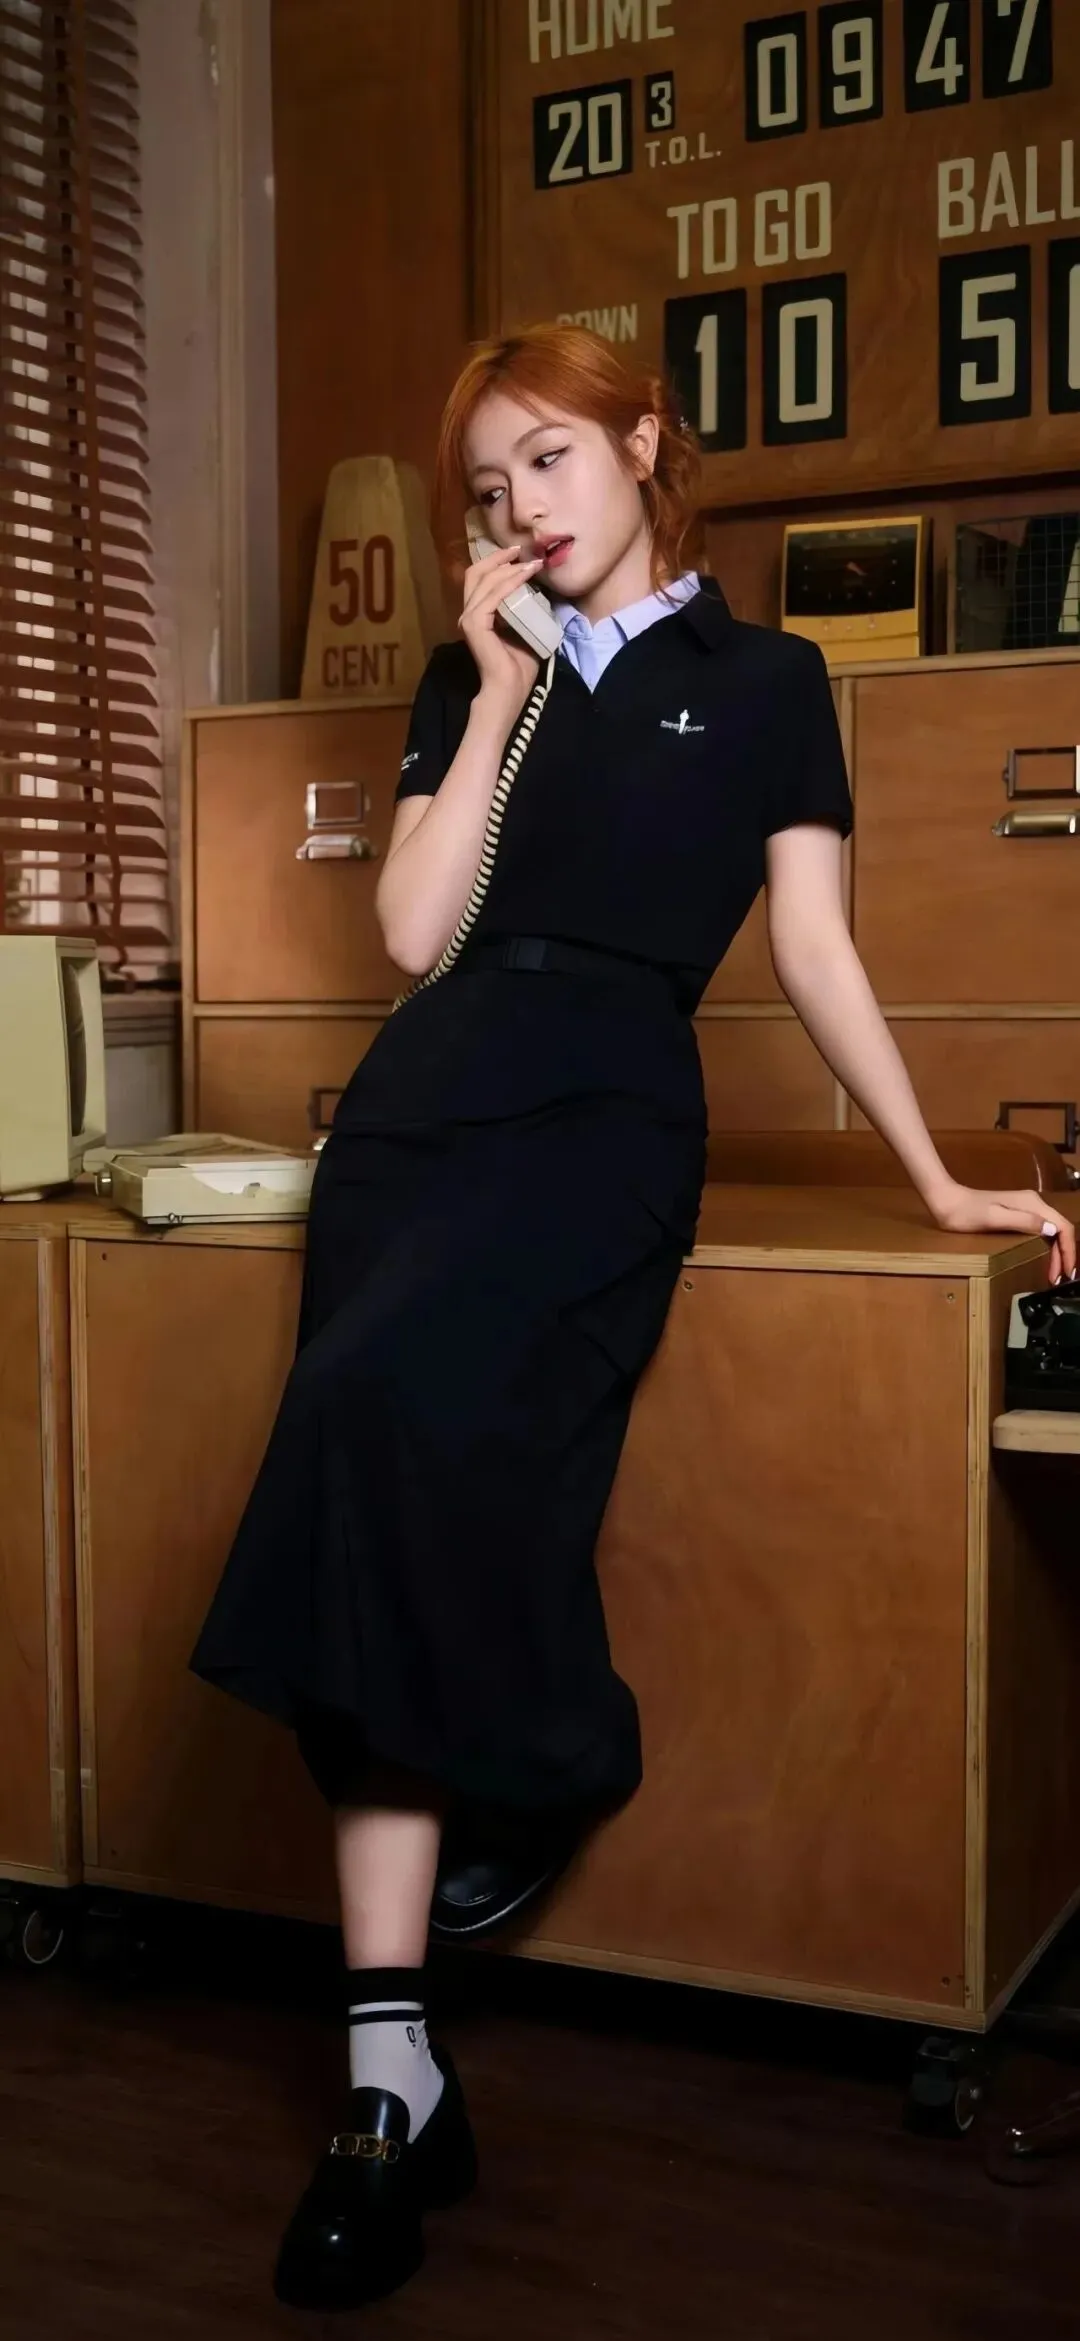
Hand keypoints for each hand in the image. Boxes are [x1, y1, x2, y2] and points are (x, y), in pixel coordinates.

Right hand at [458, 541, 542, 712]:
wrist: (509, 689)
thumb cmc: (518, 666)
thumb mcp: (524, 629)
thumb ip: (524, 610)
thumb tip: (539, 591)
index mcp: (477, 614)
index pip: (480, 579)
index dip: (496, 562)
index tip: (519, 554)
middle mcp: (468, 613)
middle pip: (476, 572)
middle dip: (498, 557)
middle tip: (521, 550)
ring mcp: (469, 618)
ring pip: (485, 580)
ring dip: (510, 568)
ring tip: (531, 564)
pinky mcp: (475, 625)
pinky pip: (492, 596)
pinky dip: (509, 583)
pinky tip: (525, 576)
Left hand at [927, 1181, 1077, 1283]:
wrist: (946, 1202)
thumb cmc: (966, 1213)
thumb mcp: (994, 1219)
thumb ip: (1023, 1222)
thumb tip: (1052, 1230)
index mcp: (1032, 1203)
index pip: (1063, 1226)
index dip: (1069, 1250)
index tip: (1067, 1272)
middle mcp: (1033, 1203)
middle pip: (1059, 1230)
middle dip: (1063, 1255)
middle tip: (1058, 1280)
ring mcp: (1026, 1208)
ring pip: (1052, 1231)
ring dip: (1056, 1253)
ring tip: (1053, 1275)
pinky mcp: (1017, 1214)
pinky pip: (1040, 1232)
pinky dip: (1046, 1248)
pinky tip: (1043, 1260)